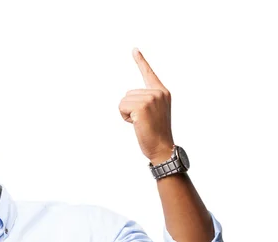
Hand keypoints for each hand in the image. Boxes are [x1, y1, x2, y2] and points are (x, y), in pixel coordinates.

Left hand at [119, 48, 174, 163]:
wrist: (162, 147)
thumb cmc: (156, 133)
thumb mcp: (155, 112)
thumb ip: (147, 101)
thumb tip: (128, 98)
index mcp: (163, 92)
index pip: (149, 74)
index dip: (141, 61)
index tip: (134, 50)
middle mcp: (158, 92)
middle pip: (129, 93)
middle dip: (131, 108)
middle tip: (144, 121)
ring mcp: (151, 99)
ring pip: (124, 100)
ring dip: (127, 114)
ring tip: (141, 123)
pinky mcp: (142, 107)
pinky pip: (122, 107)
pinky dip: (125, 117)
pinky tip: (137, 124)